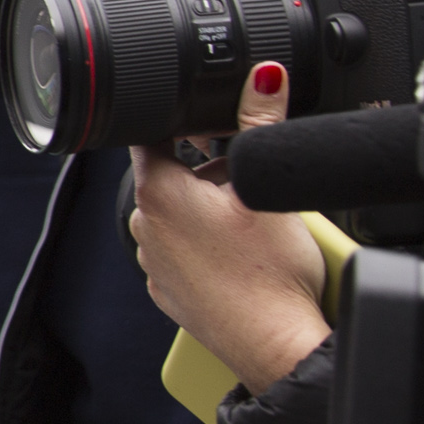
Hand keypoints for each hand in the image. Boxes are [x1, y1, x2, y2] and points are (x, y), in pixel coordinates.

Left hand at [127, 42, 330, 391]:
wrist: (276, 345)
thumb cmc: (270, 274)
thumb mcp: (267, 183)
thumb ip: (261, 121)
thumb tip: (263, 78)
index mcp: (159, 194)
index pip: (150, 135)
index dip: (179, 118)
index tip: (203, 118)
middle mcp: (146, 228)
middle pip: (172, 174)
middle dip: (209, 168)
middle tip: (250, 181)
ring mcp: (156, 263)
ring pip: (180, 214)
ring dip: (210, 207)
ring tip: (252, 223)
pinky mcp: (171, 291)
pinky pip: (186, 250)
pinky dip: (210, 244)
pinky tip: (244, 254)